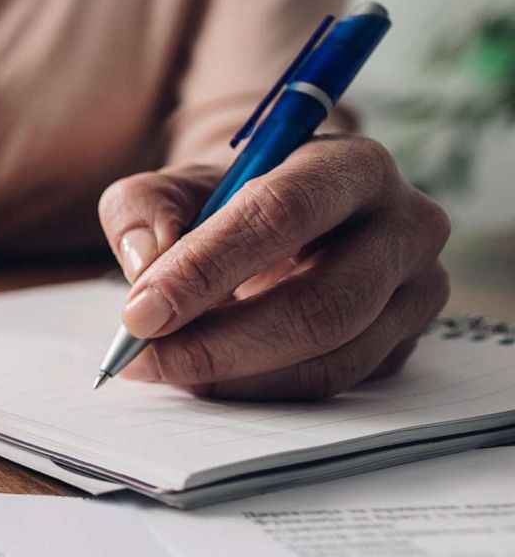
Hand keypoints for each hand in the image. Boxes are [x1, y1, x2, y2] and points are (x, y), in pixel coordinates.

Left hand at [97, 135, 450, 399]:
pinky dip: (259, 390)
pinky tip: (207, 379)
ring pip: (330, 357)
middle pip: (320, 303)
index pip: (283, 213)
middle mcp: (404, 226)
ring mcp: (416, 291)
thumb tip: (146, 265)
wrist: (282, 223)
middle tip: (145, 357)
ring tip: (165, 368)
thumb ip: (142, 211)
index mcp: (351, 165)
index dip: (207, 267)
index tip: (140, 312)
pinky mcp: (404, 343)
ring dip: (235, 376)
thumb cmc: (226, 201)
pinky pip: (333, 384)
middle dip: (219, 341)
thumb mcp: (172, 187)